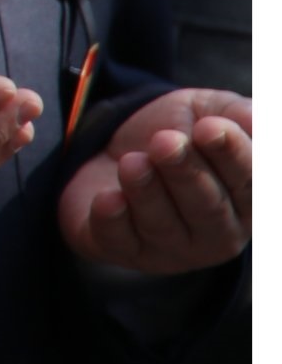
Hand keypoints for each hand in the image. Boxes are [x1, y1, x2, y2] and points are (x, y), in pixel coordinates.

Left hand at [56, 89, 250, 274]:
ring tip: (131, 162)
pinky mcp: (125, 253)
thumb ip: (238, 114)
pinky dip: (113, 219)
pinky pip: (119, 241)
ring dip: (146, 191)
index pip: (249, 182)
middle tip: (164, 142)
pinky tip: (108, 197)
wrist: (114, 145)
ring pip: (162, 225)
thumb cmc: (177, 131)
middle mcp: (217, 233)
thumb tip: (257, 119)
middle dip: (186, 173)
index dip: (231, 155)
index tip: (208, 127)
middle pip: (207, 208)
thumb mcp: (210, 111)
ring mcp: (172, 250)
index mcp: (247, 199)